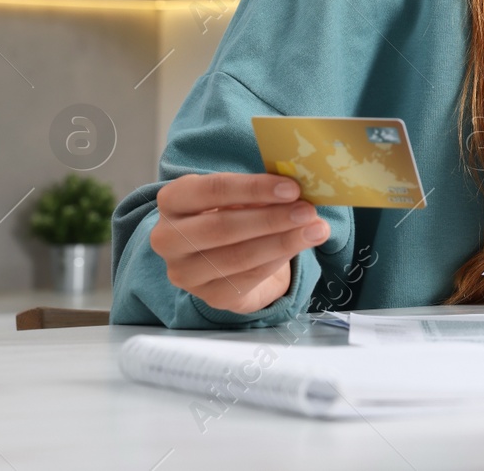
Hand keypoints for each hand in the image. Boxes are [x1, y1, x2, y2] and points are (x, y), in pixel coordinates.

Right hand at [149, 172, 328, 314]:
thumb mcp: (239, 195)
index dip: (253, 188)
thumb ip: (259, 190)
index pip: (211, 190)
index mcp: (173, 200)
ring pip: (237, 257)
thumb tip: (297, 186)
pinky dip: (279, 260)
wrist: (226, 258)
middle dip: (271, 219)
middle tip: (308, 211)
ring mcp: (185, 272)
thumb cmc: (233, 213)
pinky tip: (300, 246)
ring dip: (282, 242)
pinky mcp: (208, 296)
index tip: (292, 188)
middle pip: (222, 227)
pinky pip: (249, 278)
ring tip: (316, 229)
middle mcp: (168, 238)